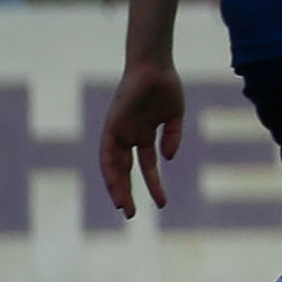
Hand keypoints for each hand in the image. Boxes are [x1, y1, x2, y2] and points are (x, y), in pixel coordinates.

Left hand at [98, 60, 187, 217]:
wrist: (155, 66)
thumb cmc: (165, 86)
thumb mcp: (175, 115)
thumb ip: (172, 136)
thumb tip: (169, 158)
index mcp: (143, 135)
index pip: (144, 166)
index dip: (149, 185)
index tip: (158, 202)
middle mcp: (128, 137)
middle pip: (125, 171)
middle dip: (127, 193)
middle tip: (130, 215)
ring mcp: (119, 132)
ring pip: (113, 167)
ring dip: (116, 187)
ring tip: (122, 206)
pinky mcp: (111, 125)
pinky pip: (107, 152)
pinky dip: (111, 167)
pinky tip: (120, 179)